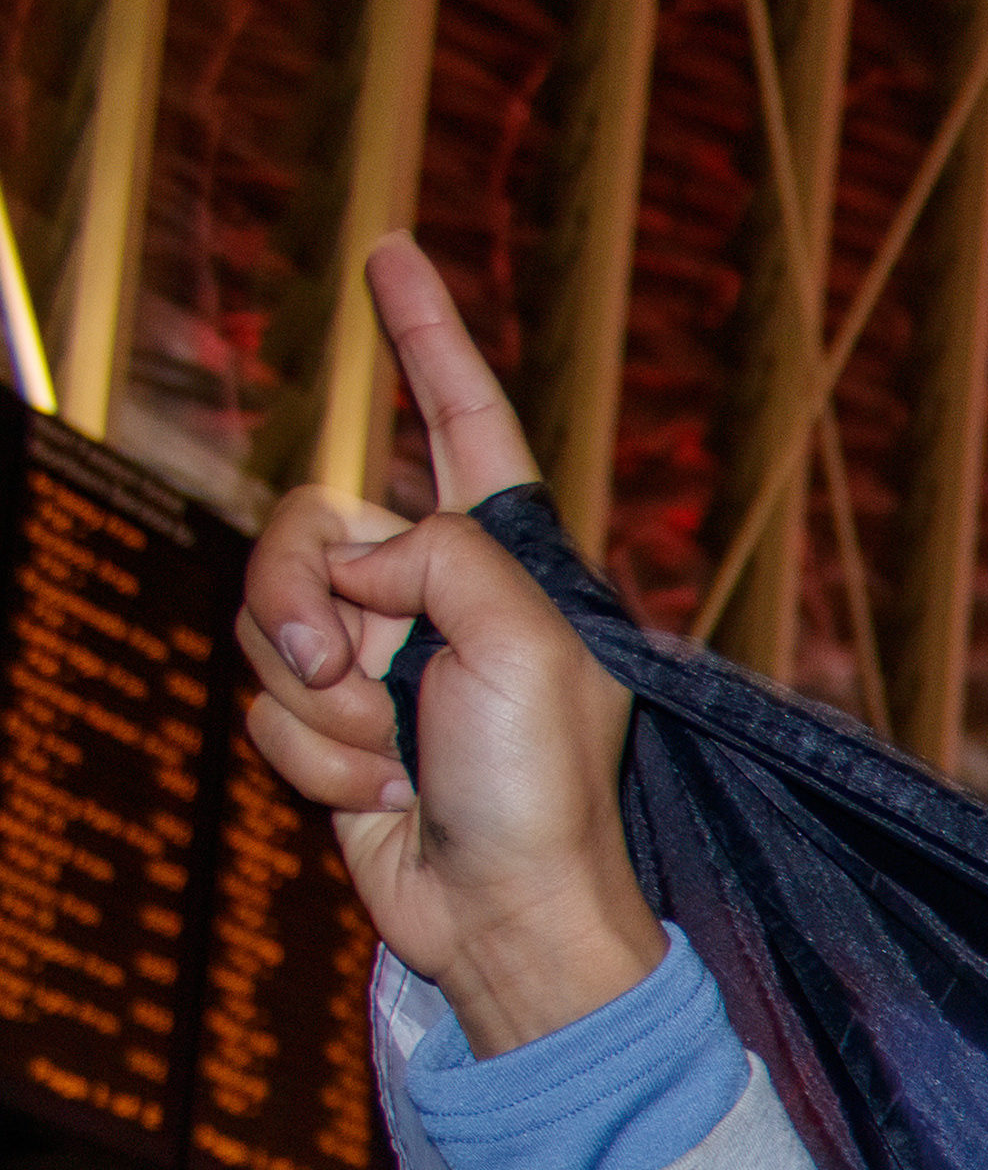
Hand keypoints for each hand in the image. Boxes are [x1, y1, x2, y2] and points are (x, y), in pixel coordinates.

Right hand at [238, 232, 660, 1056]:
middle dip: (300, 593)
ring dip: (318, 702)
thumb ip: (440, 553)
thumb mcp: (524, 640)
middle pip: (306, 523)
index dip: (429, 339)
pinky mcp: (328, 728)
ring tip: (392, 754)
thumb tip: (353, 563)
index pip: (464, 424)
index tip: (392, 256)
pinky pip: (264, 704)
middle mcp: (433, 595)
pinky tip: (381, 798)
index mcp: (504, 559)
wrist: (504, 913)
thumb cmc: (541, 785)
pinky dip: (313, 759)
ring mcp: (376, 661)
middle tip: (345, 666)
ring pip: (268, 618)